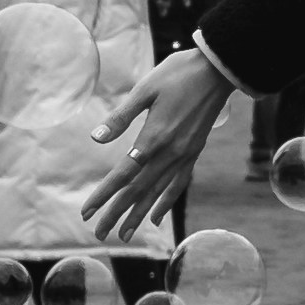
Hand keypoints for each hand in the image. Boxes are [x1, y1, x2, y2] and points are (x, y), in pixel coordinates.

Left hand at [84, 48, 235, 232]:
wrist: (217, 70)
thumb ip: (121, 117)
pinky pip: (178, 184)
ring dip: (139, 215)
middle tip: (99, 234)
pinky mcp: (194, 152)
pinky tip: (157, 217)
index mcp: (153, 138)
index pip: (123, 175)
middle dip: (117, 214)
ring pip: (157, 193)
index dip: (103, 196)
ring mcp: (184, 155)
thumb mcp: (145, 89)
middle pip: (138, 191)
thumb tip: (96, 138)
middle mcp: (169, 153)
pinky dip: (166, 202)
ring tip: (124, 234)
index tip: (86, 212)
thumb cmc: (178, 74)